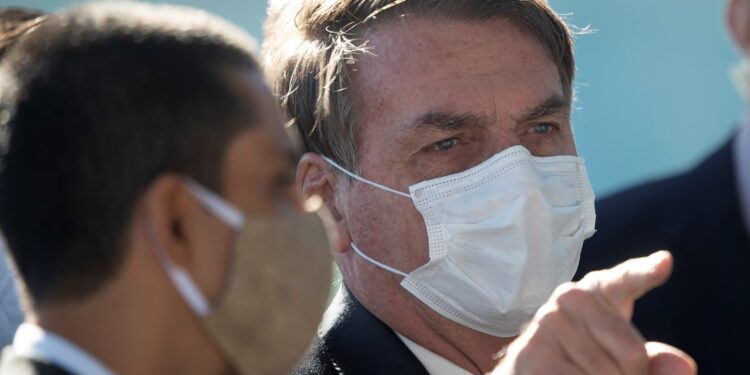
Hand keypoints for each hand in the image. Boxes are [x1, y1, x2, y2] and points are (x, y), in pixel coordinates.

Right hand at [492, 251, 696, 374]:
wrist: (526, 369)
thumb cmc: (582, 362)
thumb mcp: (623, 361)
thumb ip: (655, 363)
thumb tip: (684, 364)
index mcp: (599, 292)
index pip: (625, 280)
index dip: (645, 273)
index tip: (664, 262)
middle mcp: (571, 297)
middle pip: (633, 354)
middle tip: (596, 371)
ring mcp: (548, 322)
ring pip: (608, 374)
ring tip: (577, 373)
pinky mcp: (532, 351)